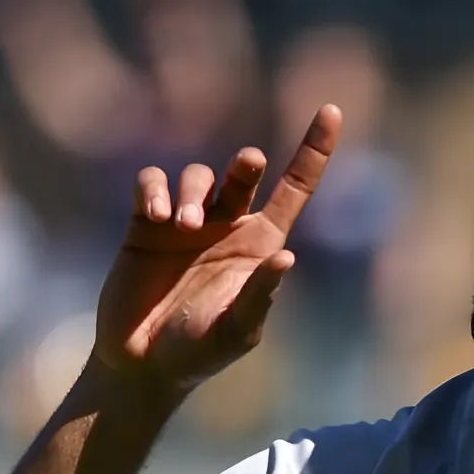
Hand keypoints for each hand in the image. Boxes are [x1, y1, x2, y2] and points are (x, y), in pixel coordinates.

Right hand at [94, 104, 341, 395]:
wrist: (141, 363)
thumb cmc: (198, 352)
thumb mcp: (236, 330)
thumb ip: (260, 295)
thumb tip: (285, 256)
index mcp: (260, 246)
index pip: (294, 190)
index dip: (313, 151)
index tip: (332, 109)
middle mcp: (227, 225)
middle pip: (243, 173)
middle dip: (245, 164)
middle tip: (250, 165)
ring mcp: (187, 221)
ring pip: (197, 175)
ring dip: (193, 192)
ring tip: (183, 226)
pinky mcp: (145, 222)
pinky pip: (152, 182)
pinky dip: (155, 189)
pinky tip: (156, 215)